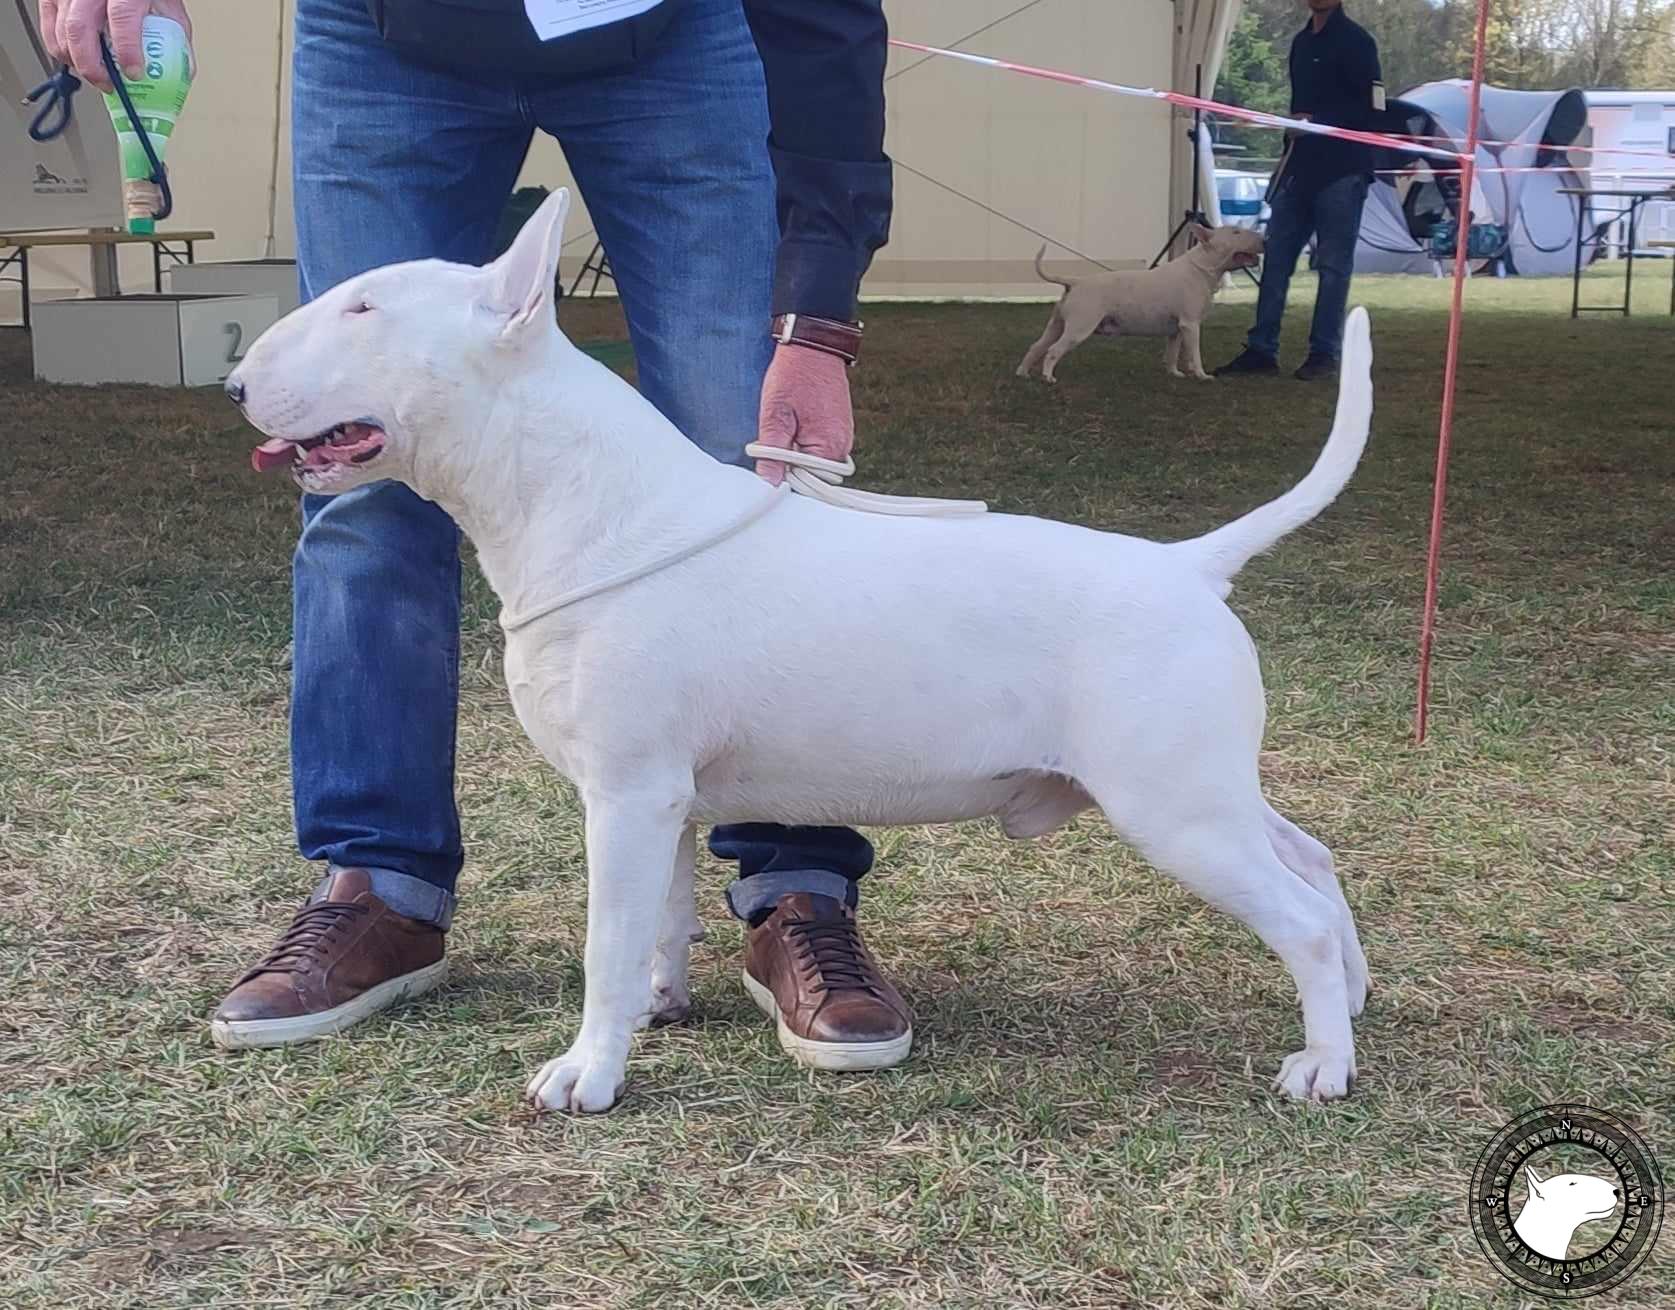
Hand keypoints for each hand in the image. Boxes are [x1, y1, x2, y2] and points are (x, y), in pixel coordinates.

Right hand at [39, 0, 192, 91]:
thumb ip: (175, 37)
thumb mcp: (167, 6)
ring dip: (77, 62)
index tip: (134, 73)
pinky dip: (60, 50)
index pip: (122, 19)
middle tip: (109, 85)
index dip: (127, 50)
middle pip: (80, 30)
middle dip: (93, 67)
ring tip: (97, 76)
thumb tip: (180, 75)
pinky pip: (49, 28)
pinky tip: (77, 60)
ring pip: (61, 32)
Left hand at [752, 343, 854, 485]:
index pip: (809, 485)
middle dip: (792, 468)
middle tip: (773, 446)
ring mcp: (843, 437)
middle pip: (814, 477)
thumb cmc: (794, 375)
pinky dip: (805, 444)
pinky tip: (793, 427)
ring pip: (816, 463)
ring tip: (783, 432)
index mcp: (829, 447)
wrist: (813, 345)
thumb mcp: (775, 414)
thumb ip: (773, 453)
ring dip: (797, 456)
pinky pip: (821, 448)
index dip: (786, 480)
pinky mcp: (839, 428)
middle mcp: (842, 445)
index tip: (771, 466)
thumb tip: (770, 482)